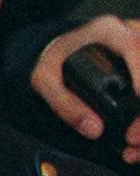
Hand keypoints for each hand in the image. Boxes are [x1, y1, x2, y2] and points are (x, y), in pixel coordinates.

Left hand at [30, 14, 139, 162]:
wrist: (59, 48)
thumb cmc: (53, 59)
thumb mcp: (45, 79)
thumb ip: (66, 104)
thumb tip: (95, 129)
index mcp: (110, 31)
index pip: (135, 48)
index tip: (137, 105)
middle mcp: (133, 33)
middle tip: (133, 138)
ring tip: (134, 143)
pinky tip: (137, 136)